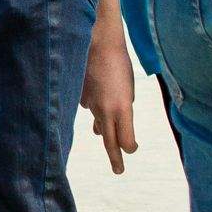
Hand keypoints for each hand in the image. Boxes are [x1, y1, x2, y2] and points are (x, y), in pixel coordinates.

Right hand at [81, 11, 138, 174]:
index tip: (132, 148)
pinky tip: (96, 89)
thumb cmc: (119, 63)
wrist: (97, 40)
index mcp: (122, 108)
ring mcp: (89, 104)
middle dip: (115, 158)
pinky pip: (88, 106)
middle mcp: (105, 110)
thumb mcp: (128, 88)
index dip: (130, 148)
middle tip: (119, 171)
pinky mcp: (78, 95)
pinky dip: (93, 103)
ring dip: (102, 127)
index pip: (126, 142)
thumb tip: (104, 127)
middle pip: (110, 143)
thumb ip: (122, 109)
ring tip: (101, 131)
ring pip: (98, 123)